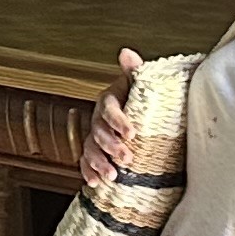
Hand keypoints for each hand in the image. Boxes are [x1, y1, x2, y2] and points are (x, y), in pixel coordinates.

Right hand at [81, 61, 138, 194]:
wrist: (148, 120)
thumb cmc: (146, 102)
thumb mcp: (143, 85)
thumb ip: (135, 70)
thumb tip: (126, 53)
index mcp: (110, 101)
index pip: (109, 108)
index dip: (118, 121)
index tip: (131, 133)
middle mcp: (99, 118)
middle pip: (98, 131)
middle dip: (110, 146)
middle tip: (126, 158)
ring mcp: (96, 136)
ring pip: (90, 148)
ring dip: (98, 162)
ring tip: (112, 175)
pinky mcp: (97, 152)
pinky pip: (86, 161)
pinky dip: (88, 172)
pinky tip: (95, 182)